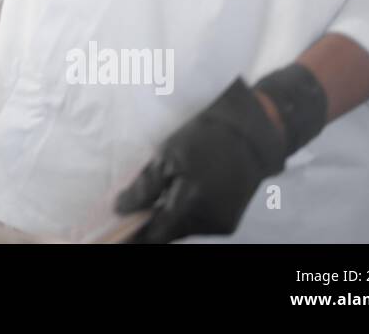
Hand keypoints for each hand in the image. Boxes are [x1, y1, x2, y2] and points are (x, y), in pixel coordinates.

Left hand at [115, 78, 287, 242]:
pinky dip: (185, 216)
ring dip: (168, 220)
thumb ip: (143, 189)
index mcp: (190, 205)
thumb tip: (120, 210)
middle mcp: (208, 222)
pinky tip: (179, 199)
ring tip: (155, 201)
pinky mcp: (229, 222)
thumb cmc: (204, 138)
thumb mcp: (167, 156)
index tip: (118, 228)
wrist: (250, 133)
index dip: (134, 234)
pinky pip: (199, 226)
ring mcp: (221, 225)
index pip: (155, 236)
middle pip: (169, 234)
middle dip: (150, 225)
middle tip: (132, 211)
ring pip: (183, 230)